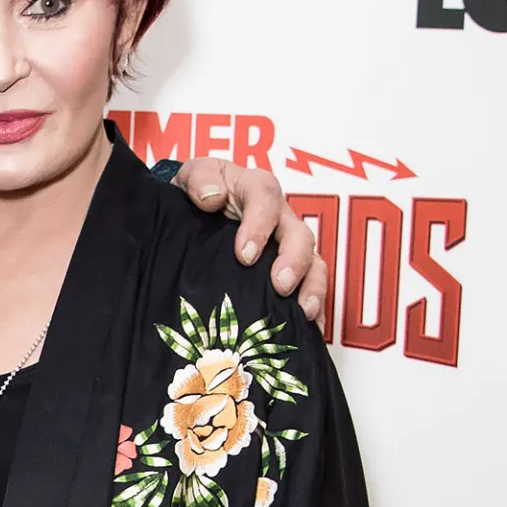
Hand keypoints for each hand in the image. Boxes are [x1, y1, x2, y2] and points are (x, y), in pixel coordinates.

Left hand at [173, 160, 326, 322]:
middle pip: (299, 234)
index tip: (244, 254)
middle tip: (280, 285)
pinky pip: (309, 288)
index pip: (266, 198)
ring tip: (304, 311)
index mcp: (256, 189)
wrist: (193, 212)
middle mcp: (279, 217)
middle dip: (293, 261)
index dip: (260, 224)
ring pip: (312, 263)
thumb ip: (200, 180)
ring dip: (312, 287)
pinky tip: (309, 329)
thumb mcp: (192, 176)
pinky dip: (314, 309)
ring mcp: (287, 246)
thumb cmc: (198, 192)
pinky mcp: (289, 271)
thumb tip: (212, 197)